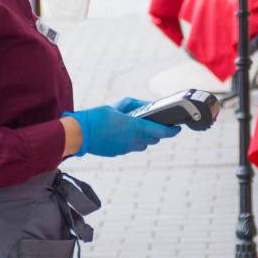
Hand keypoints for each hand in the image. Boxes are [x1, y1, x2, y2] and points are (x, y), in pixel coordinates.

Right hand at [64, 99, 179, 157]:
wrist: (80, 134)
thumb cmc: (98, 117)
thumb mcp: (119, 106)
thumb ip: (136, 105)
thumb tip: (147, 105)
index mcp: (137, 128)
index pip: (162, 132)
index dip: (172, 131)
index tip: (177, 128)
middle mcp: (135, 140)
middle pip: (153, 139)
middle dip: (156, 132)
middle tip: (154, 123)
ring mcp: (127, 149)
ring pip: (142, 144)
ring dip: (143, 137)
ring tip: (136, 127)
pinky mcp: (119, 153)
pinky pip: (130, 147)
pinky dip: (131, 141)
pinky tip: (122, 133)